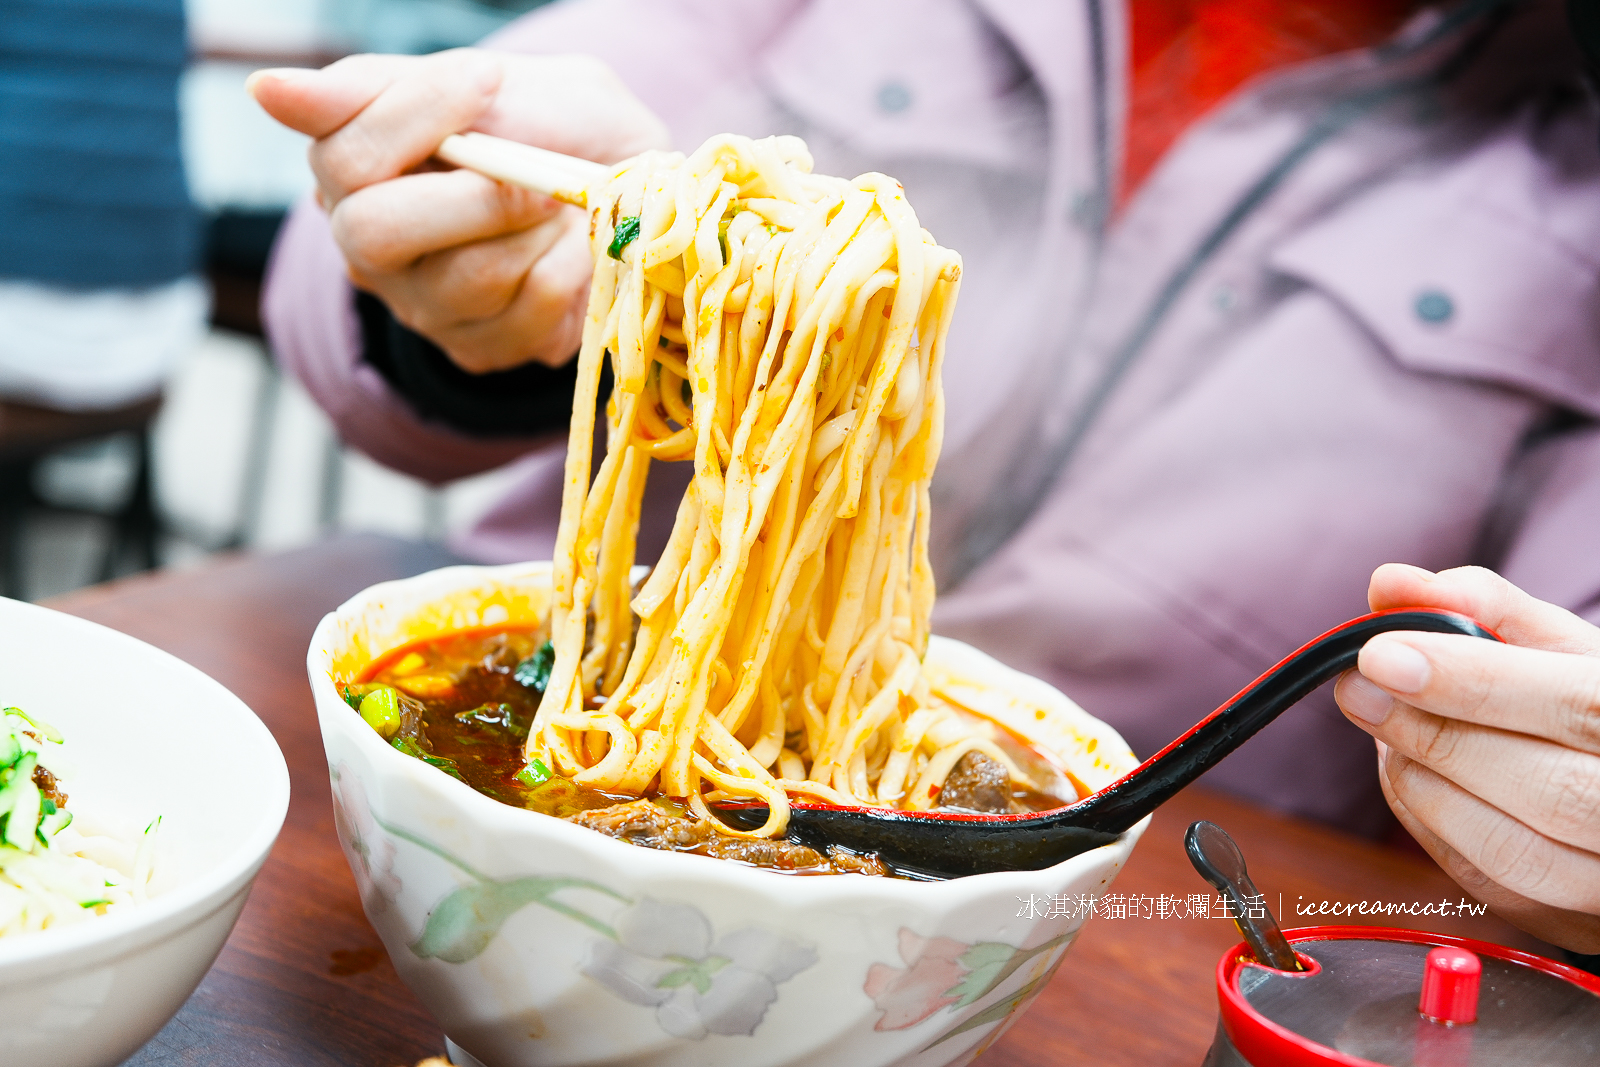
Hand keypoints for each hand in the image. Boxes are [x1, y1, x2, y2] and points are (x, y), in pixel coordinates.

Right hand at [250, 49, 668, 371]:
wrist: (643, 194)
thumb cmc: (555, 128)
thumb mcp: (491, 83)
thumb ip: (384, 89)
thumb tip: (264, 90)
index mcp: (354, 166)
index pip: (342, 154)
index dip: (417, 117)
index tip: (486, 80)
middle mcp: (369, 243)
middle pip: (374, 232)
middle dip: (474, 197)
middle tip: (535, 172)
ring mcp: (423, 304)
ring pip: (465, 278)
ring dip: (536, 230)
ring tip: (562, 202)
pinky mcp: (479, 348)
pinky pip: (524, 314)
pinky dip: (569, 267)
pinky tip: (574, 244)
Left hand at [1334, 564, 1599, 952]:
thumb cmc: (1592, 708)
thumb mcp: (1562, 649)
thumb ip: (1481, 609)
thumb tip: (1391, 586)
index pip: (1575, 704)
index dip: (1472, 682)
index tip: (1381, 655)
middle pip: (1545, 789)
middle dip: (1432, 734)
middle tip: (1360, 689)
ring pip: (1510, 850)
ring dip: (1426, 782)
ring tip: (1389, 728)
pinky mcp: (1574, 920)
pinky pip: (1486, 880)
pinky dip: (1431, 821)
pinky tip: (1414, 771)